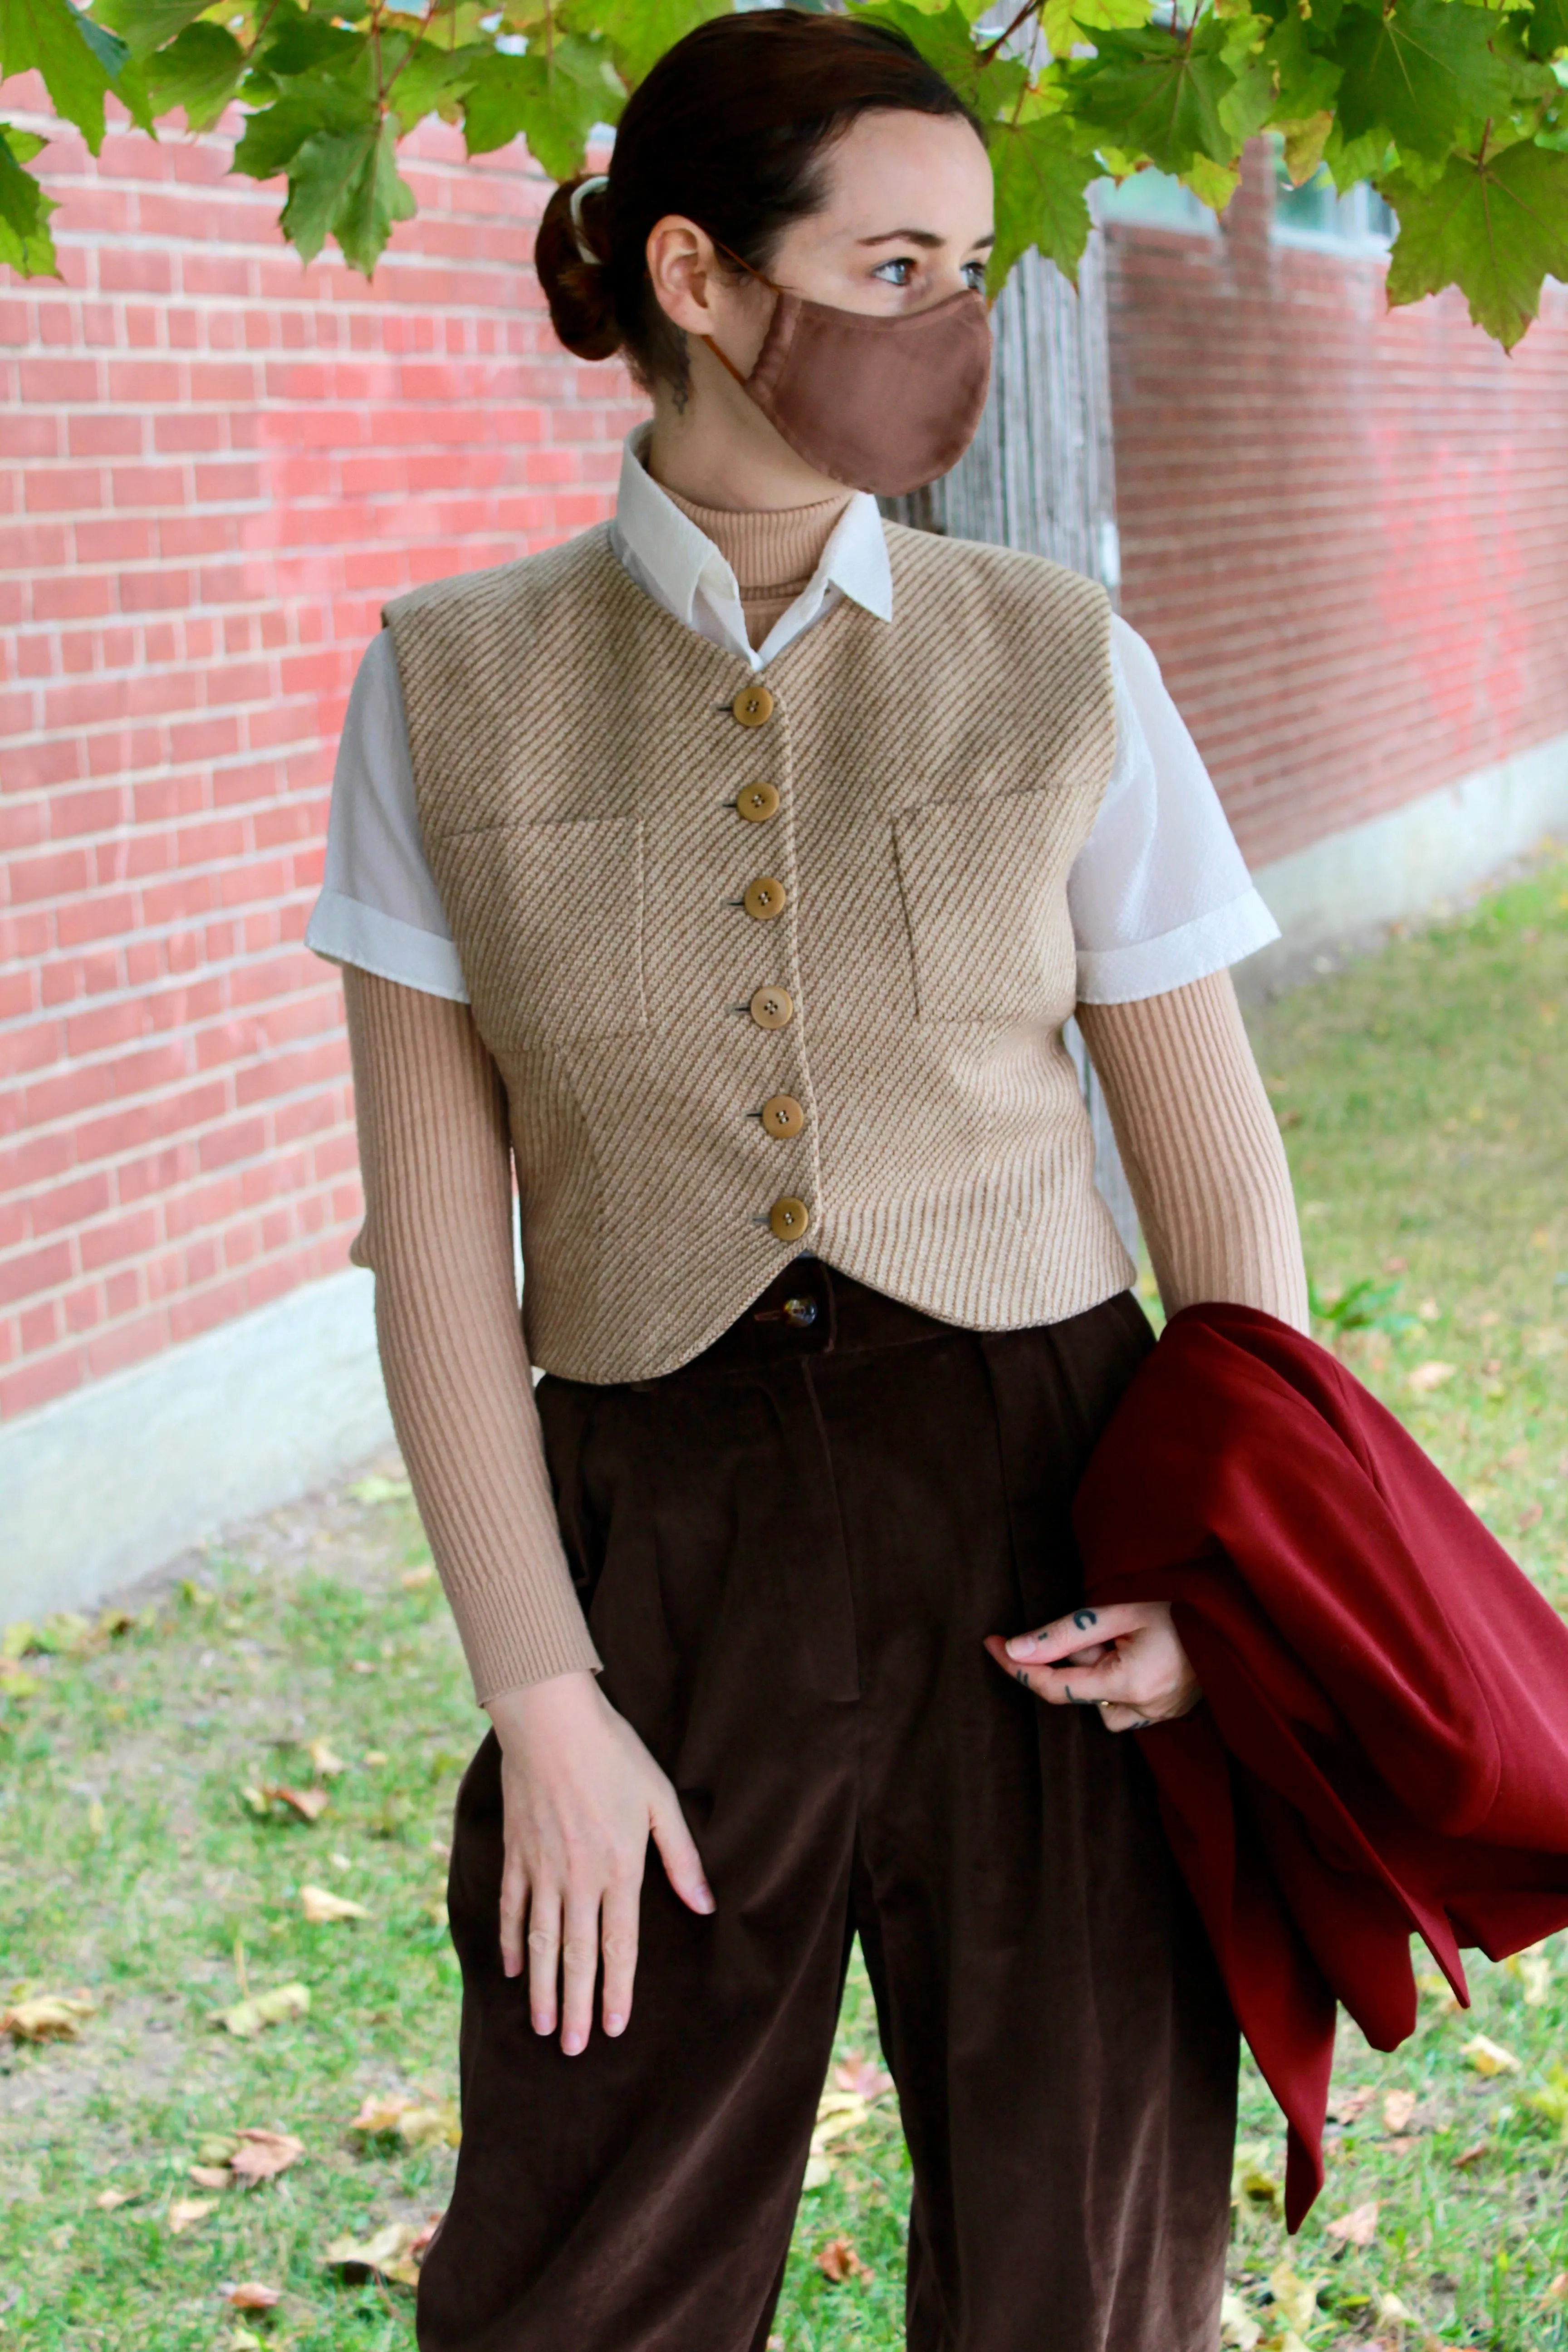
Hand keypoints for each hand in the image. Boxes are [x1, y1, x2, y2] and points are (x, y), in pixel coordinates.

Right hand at [484, 1670, 713, 2053]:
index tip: (615, 2028)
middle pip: (577, 1955)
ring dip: (542, 1989)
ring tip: (542, 2027)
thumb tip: (705, 1905)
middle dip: (577, 2007)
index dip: (618, 1990)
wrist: (551, 1722)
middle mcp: (578, 1879)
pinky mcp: (515, 1854)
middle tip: (573, 2050)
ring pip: (540, 1942)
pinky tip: (512, 1971)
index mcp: (619, 1869)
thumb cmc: (614, 1755)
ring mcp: (542, 1869)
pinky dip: (510, 1942)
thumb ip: (682, 1858)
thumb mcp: (661, 1800)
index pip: (619, 1945)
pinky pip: (511, 1908)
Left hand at [983, 1601, 1200, 1733]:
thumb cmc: (1181, 1595)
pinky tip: (1145, 1648)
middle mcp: (1149, 1709)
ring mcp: (1166, 1712)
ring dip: (1103, 1672)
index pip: (1056, 1688)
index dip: (1017, 1668)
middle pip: (1083, 1693)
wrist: (1238, 1604)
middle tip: (1109, 1623)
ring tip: (1131, 1634)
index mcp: (1131, 1685)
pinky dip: (1125, 1679)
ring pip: (1106, 1703)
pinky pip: (1132, 1703)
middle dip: (1082, 1658)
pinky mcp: (1177, 1707)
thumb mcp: (1118, 1607)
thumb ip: (1064, 1633)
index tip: (990, 1643)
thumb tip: (1015, 1649)